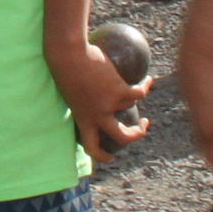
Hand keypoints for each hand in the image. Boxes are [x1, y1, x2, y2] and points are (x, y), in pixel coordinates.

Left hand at [49, 35, 151, 159]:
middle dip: (135, 135)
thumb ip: (83, 98)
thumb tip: (94, 96)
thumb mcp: (70, 88)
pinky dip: (146, 86)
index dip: (102, 156)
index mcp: (83, 118)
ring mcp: (109, 105)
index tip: (110, 157)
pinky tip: (148, 80)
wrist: (68, 54)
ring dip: (134, 95)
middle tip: (141, 126)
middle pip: (122, 137)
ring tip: (139, 84)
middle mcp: (97, 116)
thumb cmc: (64, 65)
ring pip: (130, 104)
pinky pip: (139, 92)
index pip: (91, 147)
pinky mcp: (119, 91)